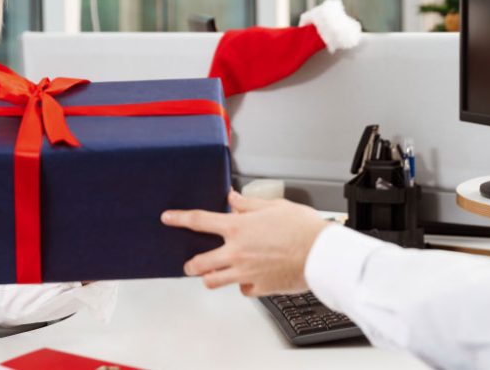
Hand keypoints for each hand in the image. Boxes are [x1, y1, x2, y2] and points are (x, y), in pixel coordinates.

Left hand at [161, 190, 327, 296]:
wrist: (321, 255)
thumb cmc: (303, 229)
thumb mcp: (274, 206)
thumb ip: (249, 204)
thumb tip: (233, 198)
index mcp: (238, 228)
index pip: (199, 221)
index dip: (179, 218)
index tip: (168, 218)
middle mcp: (237, 252)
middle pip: (199, 262)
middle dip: (190, 264)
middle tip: (190, 263)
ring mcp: (245, 273)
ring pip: (213, 281)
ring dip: (210, 277)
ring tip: (213, 274)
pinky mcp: (259, 288)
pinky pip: (242, 290)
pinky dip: (242, 285)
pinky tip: (248, 279)